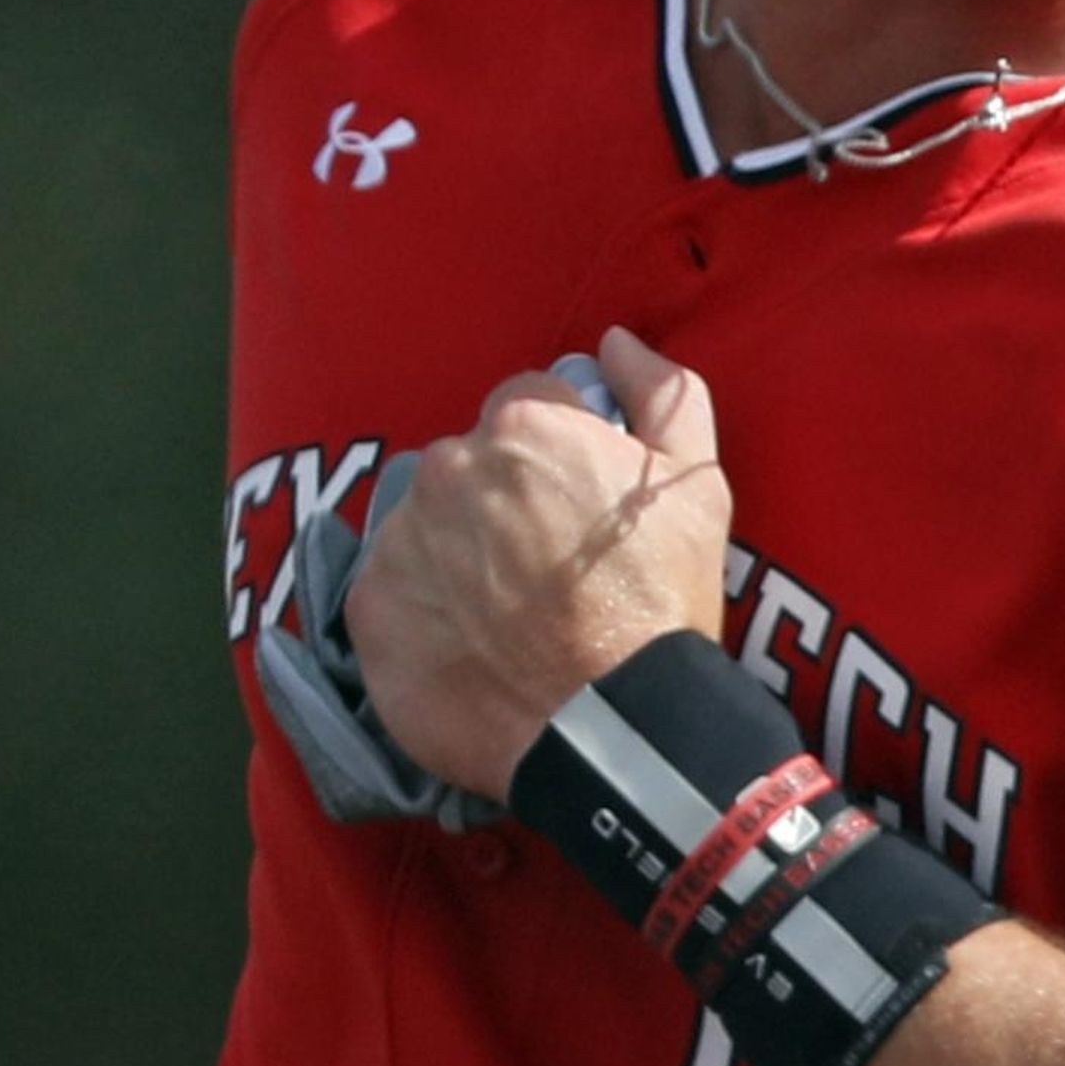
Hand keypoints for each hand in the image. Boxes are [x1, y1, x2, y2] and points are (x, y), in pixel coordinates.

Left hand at [344, 326, 733, 800]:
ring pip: (427, 522)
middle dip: (501, 498)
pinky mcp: (369, 610)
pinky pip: (393, 587)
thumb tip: (617, 341)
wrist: (612, 724)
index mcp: (524, 426)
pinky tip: (473, 642)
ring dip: (458, 550)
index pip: (524, 404)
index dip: (557, 451)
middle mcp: (449, 468)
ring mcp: (401, 540)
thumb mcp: (695, 483)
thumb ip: (662, 391)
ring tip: (509, 610)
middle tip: (546, 563)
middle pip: (470, 462)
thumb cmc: (661, 598)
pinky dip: (424, 607)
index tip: (577, 504)